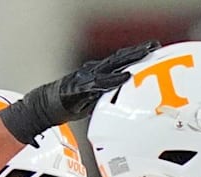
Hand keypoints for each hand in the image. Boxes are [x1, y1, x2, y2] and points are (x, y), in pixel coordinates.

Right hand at [0, 40, 159, 143]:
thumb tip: (122, 100)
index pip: (120, 61)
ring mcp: (87, 77)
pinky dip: (114, 80)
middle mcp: (93, 71)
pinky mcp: (82, 88)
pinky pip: (101, 83)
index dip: (136, 55)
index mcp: (97, 72)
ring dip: (130, 60)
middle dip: (138, 52)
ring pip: (112, 66)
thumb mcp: (95, 99)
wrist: (46, 106)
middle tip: (154, 46)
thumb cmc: (69, 104)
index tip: (152, 49)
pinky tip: (125, 77)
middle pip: (119, 58)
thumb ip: (108, 96)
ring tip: (145, 55)